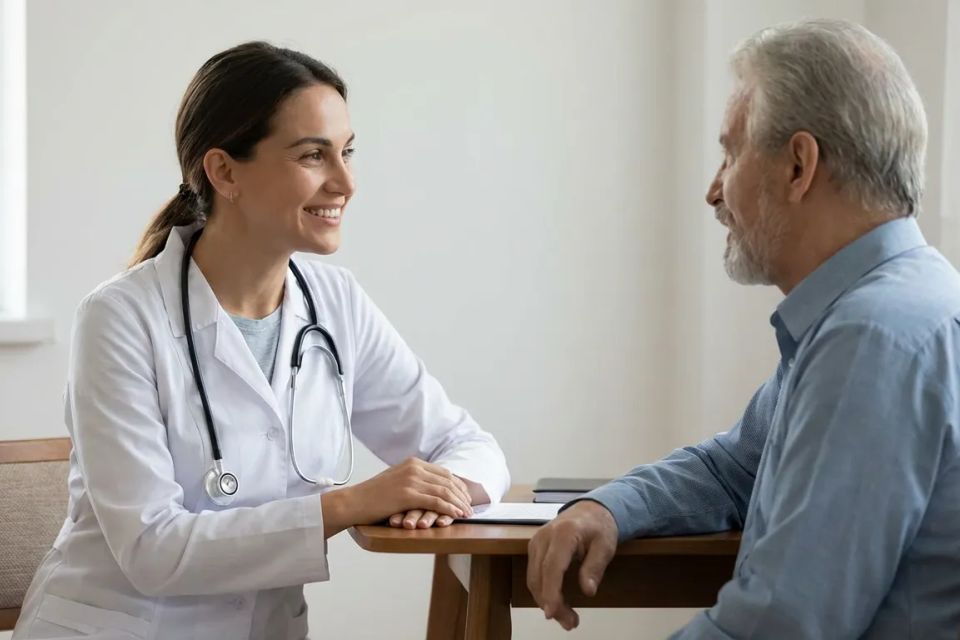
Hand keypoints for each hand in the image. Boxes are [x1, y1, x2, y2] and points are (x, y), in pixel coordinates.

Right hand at [331, 458, 473, 531]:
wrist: (353, 501)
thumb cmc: (373, 496)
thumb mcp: (396, 480)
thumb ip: (413, 480)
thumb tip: (432, 488)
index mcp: (413, 463)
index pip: (444, 472)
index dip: (458, 485)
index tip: (465, 497)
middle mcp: (414, 468)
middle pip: (448, 481)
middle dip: (462, 495)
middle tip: (470, 507)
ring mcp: (411, 480)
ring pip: (445, 491)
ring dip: (459, 503)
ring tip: (467, 514)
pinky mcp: (408, 494)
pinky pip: (436, 501)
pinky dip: (450, 509)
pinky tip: (457, 515)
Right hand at [527, 500, 618, 630]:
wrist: (589, 510)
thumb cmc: (599, 527)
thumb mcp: (606, 546)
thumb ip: (595, 567)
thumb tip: (588, 591)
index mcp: (563, 533)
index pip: (551, 567)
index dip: (551, 592)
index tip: (553, 612)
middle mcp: (544, 537)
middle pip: (539, 576)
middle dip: (551, 603)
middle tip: (571, 623)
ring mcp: (536, 542)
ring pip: (533, 578)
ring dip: (546, 601)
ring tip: (567, 618)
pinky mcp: (534, 548)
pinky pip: (534, 574)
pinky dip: (543, 591)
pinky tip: (556, 603)